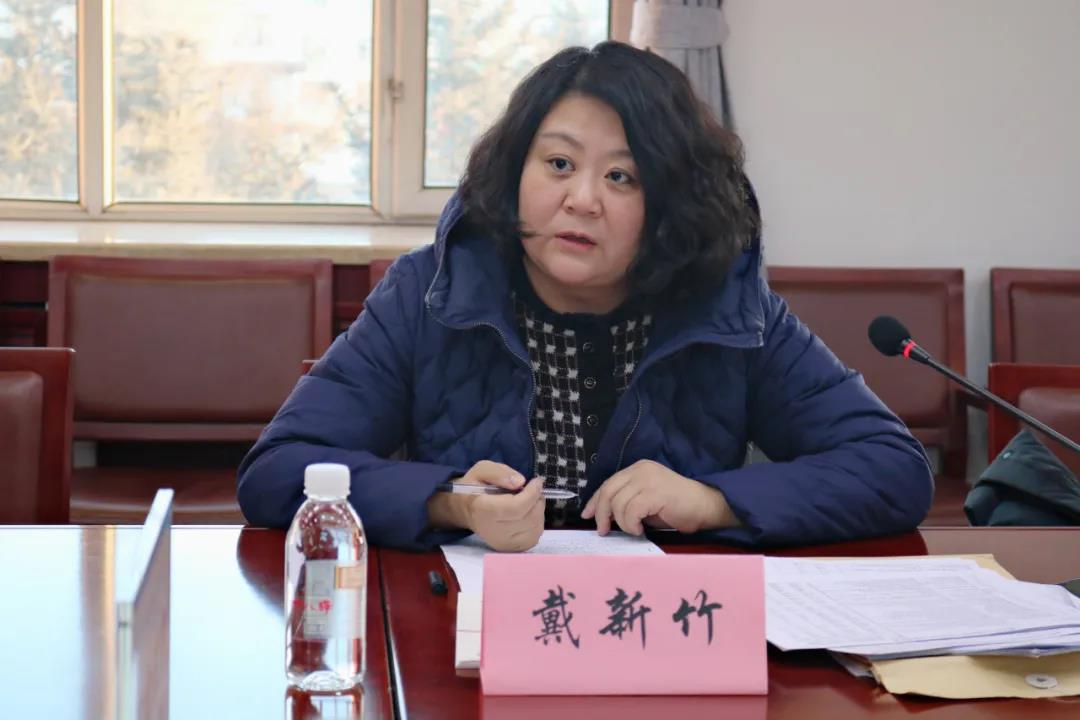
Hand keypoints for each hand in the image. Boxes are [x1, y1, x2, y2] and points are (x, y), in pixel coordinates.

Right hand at [428, 460, 544, 551]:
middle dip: (537, 500)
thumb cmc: (475, 488)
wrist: (465, 510)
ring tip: (530, 501)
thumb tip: (520, 482)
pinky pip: (534, 538)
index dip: (532, 494)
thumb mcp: (482, 470)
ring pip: (534, 529)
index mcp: (483, 510)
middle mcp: (492, 531)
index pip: (516, 508)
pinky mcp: (509, 548)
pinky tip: (528, 514)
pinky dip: (537, 524)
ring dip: (539, 512)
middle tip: (534, 489)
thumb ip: (499, 473)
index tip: (537, 481)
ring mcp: (501, 543)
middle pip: (529, 519)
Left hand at [580, 460, 737, 535]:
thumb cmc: (678, 506)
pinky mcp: (655, 493)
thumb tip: (603, 516)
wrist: (706, 506)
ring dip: (621, 522)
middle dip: (601, 513)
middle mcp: (640, 470)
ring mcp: (648, 480)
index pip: (608, 483)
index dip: (595, 501)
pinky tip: (640, 530)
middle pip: (608, 491)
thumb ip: (627, 501)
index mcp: (638, 469)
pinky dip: (631, 524)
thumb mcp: (646, 500)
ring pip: (618, 503)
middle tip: (603, 531)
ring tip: (634, 530)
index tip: (588, 516)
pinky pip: (631, 511)